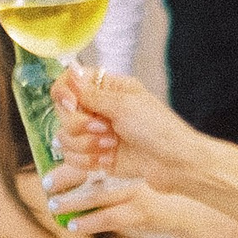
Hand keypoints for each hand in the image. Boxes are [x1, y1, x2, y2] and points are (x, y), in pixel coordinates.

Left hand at [40, 163, 184, 237]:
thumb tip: (66, 177)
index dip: (70, 156)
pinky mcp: (141, 211)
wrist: (182, 208)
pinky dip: (89, 222)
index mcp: (125, 159)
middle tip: (46, 185)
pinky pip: (110, 217)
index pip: (92, 154)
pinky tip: (74, 226)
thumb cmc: (149, 192)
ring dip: (73, 203)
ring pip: (97, 195)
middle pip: (90, 171)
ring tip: (55, 207)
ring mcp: (135, 191)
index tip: (51, 161)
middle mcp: (129, 172)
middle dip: (65, 178)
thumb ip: (103, 172)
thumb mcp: (129, 177)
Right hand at [52, 67, 204, 190]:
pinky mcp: (95, 157)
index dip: (64, 93)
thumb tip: (70, 73)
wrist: (174, 164)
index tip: (71, 102)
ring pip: (65, 138)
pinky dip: (88, 161)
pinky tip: (108, 160)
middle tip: (104, 128)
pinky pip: (73, 159)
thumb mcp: (124, 105)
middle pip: (63, 113)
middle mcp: (99, 110)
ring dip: (86, 145)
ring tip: (112, 146)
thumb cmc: (158, 130)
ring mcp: (96, 135)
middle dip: (79, 124)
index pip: (70, 83)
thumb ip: (92, 94)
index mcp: (108, 89)